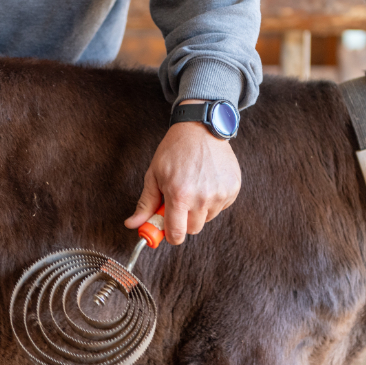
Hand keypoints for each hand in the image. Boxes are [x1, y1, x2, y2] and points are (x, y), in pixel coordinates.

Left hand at [124, 103, 240, 244]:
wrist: (200, 129)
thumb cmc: (174, 151)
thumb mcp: (154, 175)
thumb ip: (146, 204)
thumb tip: (132, 225)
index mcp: (179, 195)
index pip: (177, 234)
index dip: (171, 235)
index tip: (168, 230)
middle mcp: (202, 197)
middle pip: (193, 229)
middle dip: (184, 220)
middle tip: (179, 201)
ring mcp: (220, 193)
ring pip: (208, 218)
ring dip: (199, 209)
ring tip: (194, 186)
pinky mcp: (233, 188)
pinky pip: (221, 206)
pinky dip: (213, 200)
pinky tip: (207, 182)